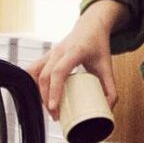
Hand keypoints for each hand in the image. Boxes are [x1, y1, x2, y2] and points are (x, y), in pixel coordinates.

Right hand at [31, 0, 126, 114]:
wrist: (90, 27)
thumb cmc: (98, 46)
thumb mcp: (108, 67)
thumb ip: (111, 89)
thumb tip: (107, 110)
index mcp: (74, 51)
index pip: (59, 72)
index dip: (54, 90)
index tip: (54, 107)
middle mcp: (58, 51)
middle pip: (45, 76)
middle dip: (46, 98)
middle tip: (55, 115)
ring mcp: (50, 52)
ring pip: (34, 72)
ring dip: (38, 91)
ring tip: (48, 107)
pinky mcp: (46, 56)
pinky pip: (33, 70)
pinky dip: (32, 83)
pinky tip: (39, 96)